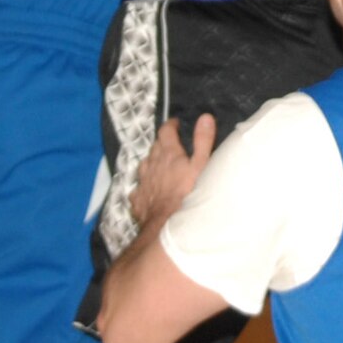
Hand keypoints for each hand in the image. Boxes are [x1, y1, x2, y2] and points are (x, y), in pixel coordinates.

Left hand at [130, 113, 214, 234]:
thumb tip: (205, 117)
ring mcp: (142, 181)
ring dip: (152, 162)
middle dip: (163, 144)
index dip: (171, 125)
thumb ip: (203, 141)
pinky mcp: (137, 198)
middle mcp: (151, 163)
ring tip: (160, 166)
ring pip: (144, 165)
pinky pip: (139, 187)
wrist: (166, 225)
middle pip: (154, 147)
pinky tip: (149, 191)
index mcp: (167, 153)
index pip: (165, 131)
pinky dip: (144, 185)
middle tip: (172, 146)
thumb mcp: (202, 166)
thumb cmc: (188, 194)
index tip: (176, 124)